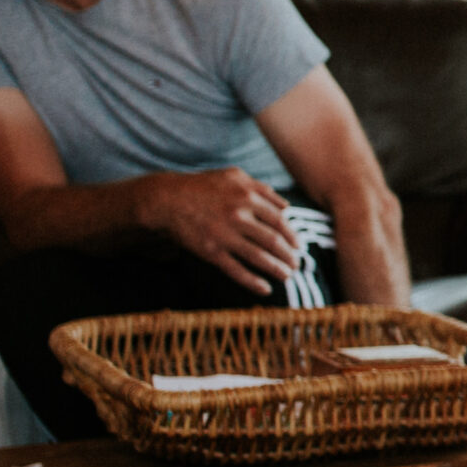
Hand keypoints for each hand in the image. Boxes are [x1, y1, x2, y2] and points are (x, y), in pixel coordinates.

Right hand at [138, 168, 299, 294]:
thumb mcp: (234, 177)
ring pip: (259, 257)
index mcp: (247, 197)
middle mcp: (238, 216)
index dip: (292, 236)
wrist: (167, 199)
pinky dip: (253, 282)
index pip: (279, 221)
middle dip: (289, 256)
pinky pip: (236, 270)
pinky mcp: (210, 251)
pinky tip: (266, 290)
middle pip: (273, 241)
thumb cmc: (203, 186)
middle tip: (298, 265)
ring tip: (287, 276)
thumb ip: (262, 189)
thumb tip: (287, 207)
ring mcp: (224, 235)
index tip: (299, 246)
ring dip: (277, 270)